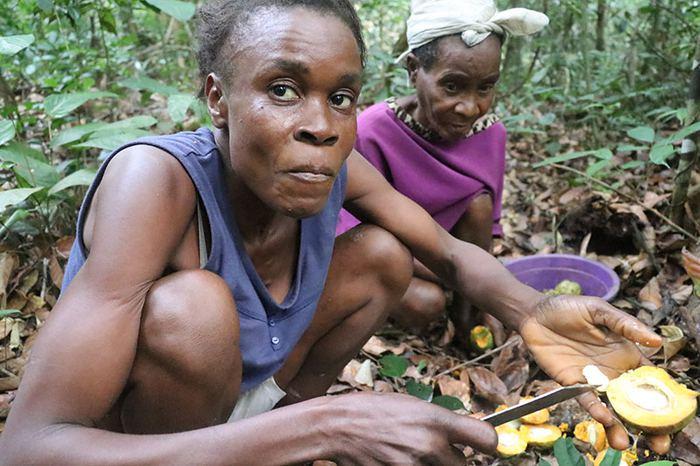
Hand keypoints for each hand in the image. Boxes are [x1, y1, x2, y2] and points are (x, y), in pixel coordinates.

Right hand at [329, 392, 496, 464]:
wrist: (338, 427)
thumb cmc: (373, 411)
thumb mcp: (412, 405)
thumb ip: (440, 422)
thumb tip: (465, 435)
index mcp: (435, 420)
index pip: (486, 439)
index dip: (488, 444)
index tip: (484, 446)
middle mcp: (429, 446)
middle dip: (453, 460)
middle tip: (436, 451)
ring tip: (412, 454)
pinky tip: (398, 459)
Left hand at [519, 295, 663, 450]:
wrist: (534, 314)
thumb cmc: (568, 308)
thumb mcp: (598, 309)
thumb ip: (624, 324)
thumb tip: (656, 341)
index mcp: (625, 353)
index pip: (648, 378)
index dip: (661, 395)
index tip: (670, 413)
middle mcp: (613, 370)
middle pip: (634, 400)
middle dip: (647, 423)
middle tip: (658, 442)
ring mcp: (593, 379)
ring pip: (610, 406)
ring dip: (618, 425)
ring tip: (625, 442)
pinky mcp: (572, 383)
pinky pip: (586, 399)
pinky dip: (595, 409)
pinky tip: (603, 418)